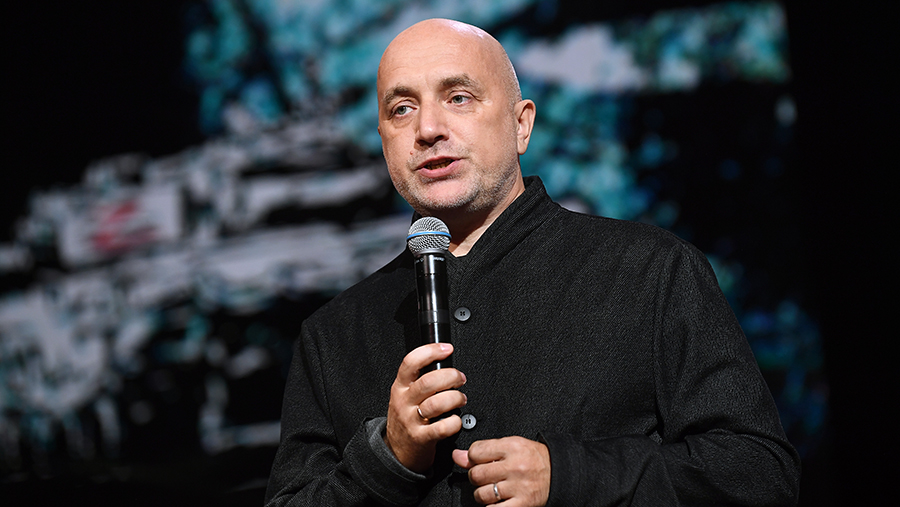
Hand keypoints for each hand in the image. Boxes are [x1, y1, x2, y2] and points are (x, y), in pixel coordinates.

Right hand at [385, 343, 466, 471]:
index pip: (410, 362)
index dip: (430, 352)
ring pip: (436, 403)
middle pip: (428, 382)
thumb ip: (420, 380)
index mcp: (400, 387)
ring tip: (460, 399)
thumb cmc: (407, 419)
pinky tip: (456, 420)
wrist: (395, 452)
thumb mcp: (405, 395)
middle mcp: (403, 402)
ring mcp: (411, 420)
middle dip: (450, 376)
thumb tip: (444, 362)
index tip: (447, 349)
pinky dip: (454, 422)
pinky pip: (442, 428)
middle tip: (460, 379)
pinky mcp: (420, 439)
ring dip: (455, 398)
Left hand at [452, 437, 550, 505]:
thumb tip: (457, 455)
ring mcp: (518, 487)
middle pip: (476, 474)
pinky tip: (497, 501)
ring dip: (483, 494)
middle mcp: (515, 466)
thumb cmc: (535, 458)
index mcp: (512, 447)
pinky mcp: (522, 504)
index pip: (476, 451)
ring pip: (481, 494)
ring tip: (493, 489)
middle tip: (487, 476)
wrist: (560, 473)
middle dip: (477, 476)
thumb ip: (484, 450)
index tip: (480, 460)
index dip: (474, 457)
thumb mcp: (511, 446)